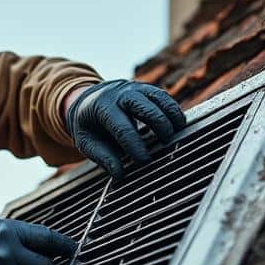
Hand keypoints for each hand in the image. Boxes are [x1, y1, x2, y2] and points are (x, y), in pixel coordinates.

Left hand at [64, 80, 186, 178]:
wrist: (88, 98)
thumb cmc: (89, 124)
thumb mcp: (86, 141)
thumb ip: (102, 157)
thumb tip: (119, 175)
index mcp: (102, 107)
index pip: (122, 127)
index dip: (135, 145)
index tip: (145, 161)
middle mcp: (120, 94)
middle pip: (145, 107)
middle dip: (159, 126)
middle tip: (166, 146)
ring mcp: (135, 88)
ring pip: (160, 98)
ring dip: (172, 116)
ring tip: (178, 135)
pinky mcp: (147, 89)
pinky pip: (164, 97)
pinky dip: (174, 111)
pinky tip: (178, 126)